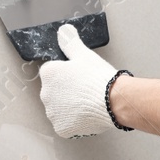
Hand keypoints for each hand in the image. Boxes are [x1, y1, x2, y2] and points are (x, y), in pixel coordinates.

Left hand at [38, 23, 122, 137]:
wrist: (114, 101)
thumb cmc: (99, 78)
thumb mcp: (84, 55)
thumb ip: (70, 43)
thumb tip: (64, 30)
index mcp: (49, 74)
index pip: (53, 72)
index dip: (68, 74)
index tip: (80, 77)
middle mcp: (45, 93)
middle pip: (55, 91)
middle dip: (67, 91)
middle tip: (86, 90)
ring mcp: (53, 113)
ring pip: (60, 108)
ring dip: (70, 107)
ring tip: (88, 103)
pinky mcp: (62, 128)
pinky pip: (66, 124)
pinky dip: (75, 121)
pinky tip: (87, 115)